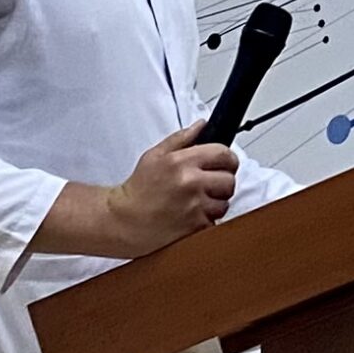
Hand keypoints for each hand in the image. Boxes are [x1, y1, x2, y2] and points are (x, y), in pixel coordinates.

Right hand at [42, 123, 237, 259]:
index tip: (223, 164)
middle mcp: (191, 183)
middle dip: (222, 182)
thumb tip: (202, 125)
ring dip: (216, 202)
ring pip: (225, 202)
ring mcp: (195, 206)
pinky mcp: (196, 226)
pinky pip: (216, 220)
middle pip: (229, 179)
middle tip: (207, 185)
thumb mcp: (155, 156)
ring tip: (196, 202)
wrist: (124, 221)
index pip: (223, 153)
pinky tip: (192, 215)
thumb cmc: (138, 190)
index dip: (226, 159)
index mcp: (181, 162)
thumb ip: (181, 138)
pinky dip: (208, 219)